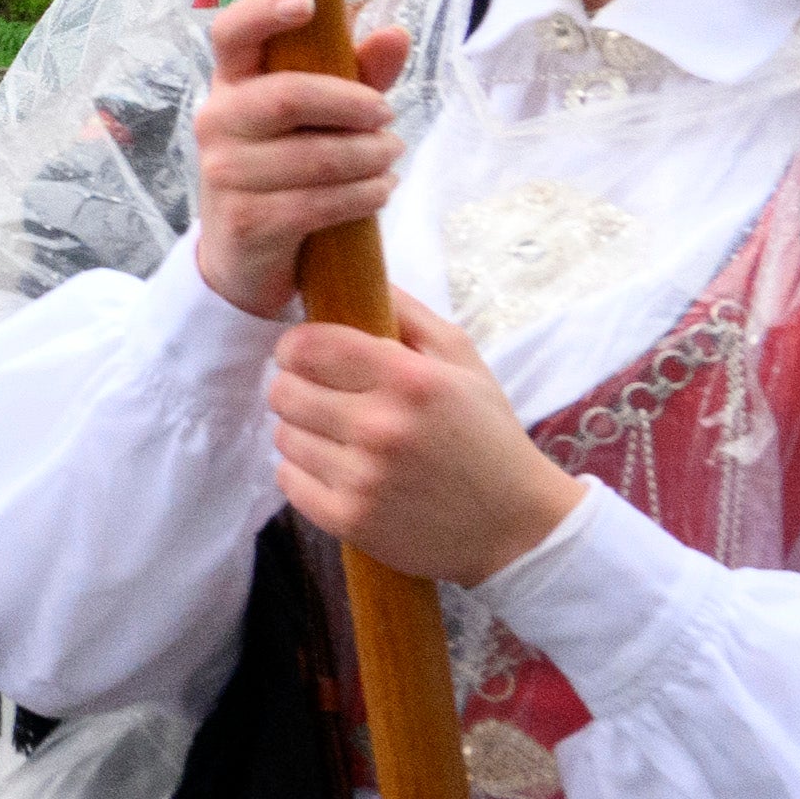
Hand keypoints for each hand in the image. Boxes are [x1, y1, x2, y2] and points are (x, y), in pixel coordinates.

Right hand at [175, 0, 401, 320]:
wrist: (243, 254)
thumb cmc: (286, 168)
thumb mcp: (318, 116)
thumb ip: (356, 74)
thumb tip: (396, 34)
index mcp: (231, 83)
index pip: (230, 33)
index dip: (262, 11)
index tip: (308, 4)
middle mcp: (216, 121)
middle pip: (287, 97)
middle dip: (353, 105)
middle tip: (387, 115)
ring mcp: (225, 173)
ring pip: (315, 156)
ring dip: (371, 157)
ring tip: (390, 158)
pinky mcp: (247, 221)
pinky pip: (319, 203)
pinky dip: (365, 195)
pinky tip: (381, 190)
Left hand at [263, 294, 579, 582]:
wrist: (517, 526)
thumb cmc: (487, 435)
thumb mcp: (463, 361)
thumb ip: (408, 313)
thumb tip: (355, 272)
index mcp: (409, 380)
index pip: (306, 346)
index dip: (298, 346)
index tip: (310, 353)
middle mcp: (381, 428)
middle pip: (283, 391)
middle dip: (296, 386)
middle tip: (325, 394)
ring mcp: (363, 479)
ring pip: (283, 436)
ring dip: (303, 431)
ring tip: (340, 435)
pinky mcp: (349, 520)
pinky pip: (287, 480)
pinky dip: (304, 473)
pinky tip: (340, 469)